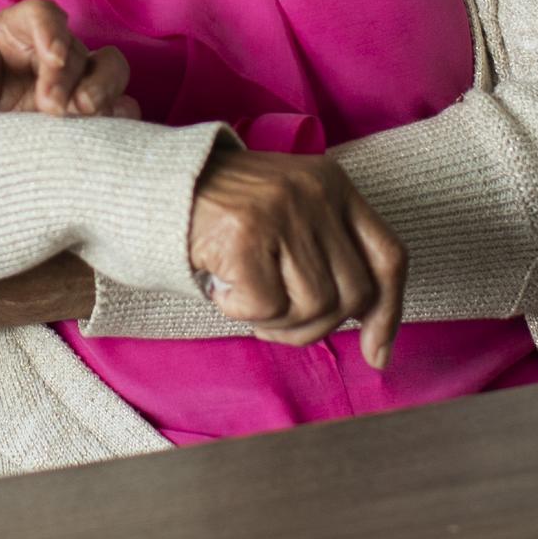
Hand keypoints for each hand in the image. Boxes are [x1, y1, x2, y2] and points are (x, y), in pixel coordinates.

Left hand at [0, 0, 136, 123]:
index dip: (51, 30)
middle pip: (77, 48)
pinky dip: (119, 118)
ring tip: (83, 116)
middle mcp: (47, 54)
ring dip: (103, 90)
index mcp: (11, 33)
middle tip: (52, 108)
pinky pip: (120, 110)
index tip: (50, 58)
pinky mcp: (85, 118)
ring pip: (110, 70)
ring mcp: (71, 85)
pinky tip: (100, 134)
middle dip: (69, 76)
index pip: (41, 14)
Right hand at [188, 151, 406, 365]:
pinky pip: (265, 307)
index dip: (388, 313)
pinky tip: (219, 287)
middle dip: (315, 326)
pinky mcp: (244, 233)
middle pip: (352, 293)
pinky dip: (239, 312)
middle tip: (272, 321)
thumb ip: (327, 255)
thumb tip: (370, 333)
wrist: (149, 186)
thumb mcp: (287, 213)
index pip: (388, 257)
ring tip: (241, 296)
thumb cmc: (218, 213)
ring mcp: (281, 210)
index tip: (376, 354)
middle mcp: (315, 192)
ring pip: (313, 306)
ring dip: (274, 320)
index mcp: (333, 184)